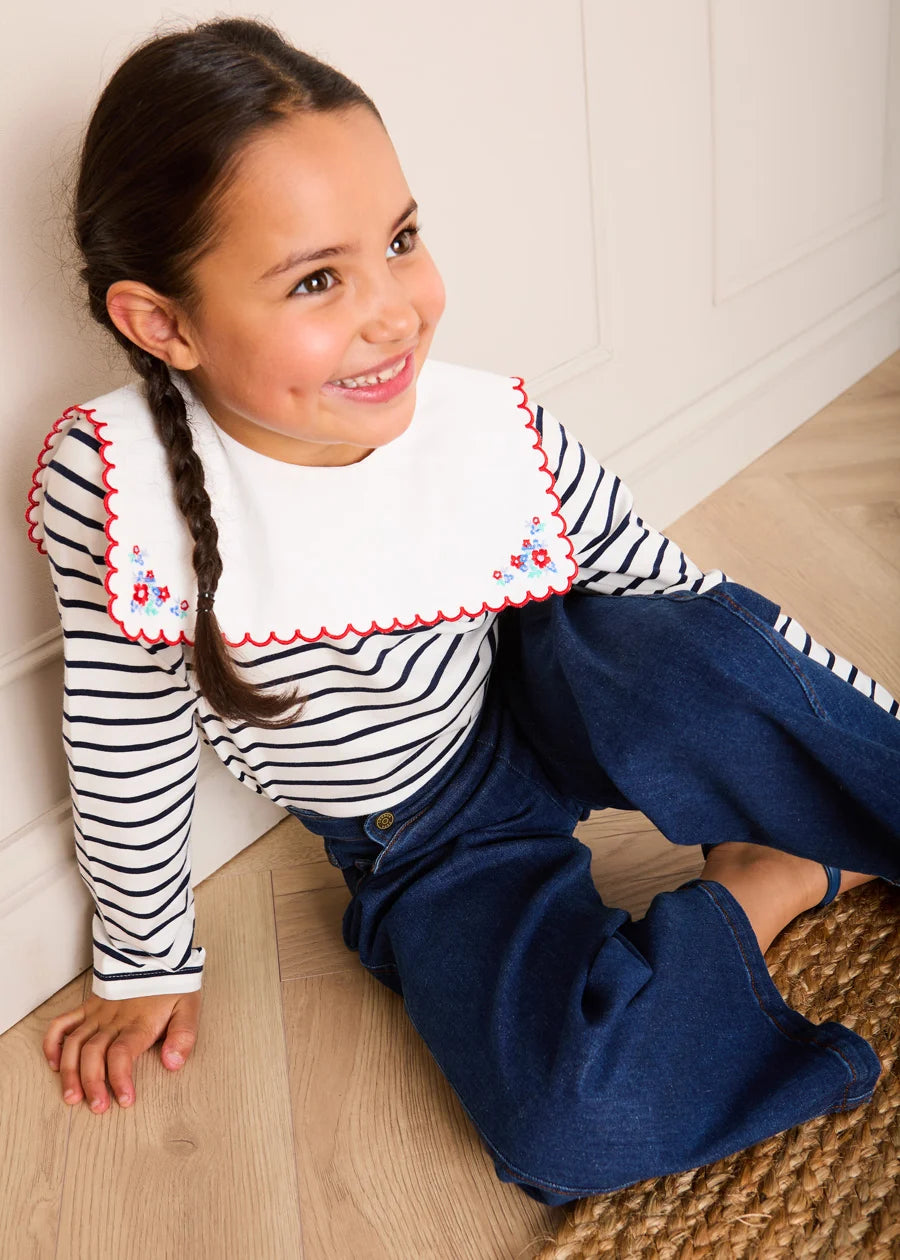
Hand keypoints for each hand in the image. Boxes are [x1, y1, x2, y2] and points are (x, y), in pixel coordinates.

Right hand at [42, 989, 202, 1111]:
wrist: (156, 954)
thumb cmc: (172, 984)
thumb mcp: (188, 1007)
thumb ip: (183, 1036)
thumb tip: (173, 1063)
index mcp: (138, 1022)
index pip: (122, 1054)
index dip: (120, 1079)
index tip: (124, 1100)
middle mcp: (114, 1020)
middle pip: (94, 1054)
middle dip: (92, 1084)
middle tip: (97, 1107)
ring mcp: (97, 1013)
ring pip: (75, 1044)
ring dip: (70, 1072)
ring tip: (71, 1096)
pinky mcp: (88, 1006)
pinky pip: (63, 1023)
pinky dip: (53, 1043)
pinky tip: (55, 1064)